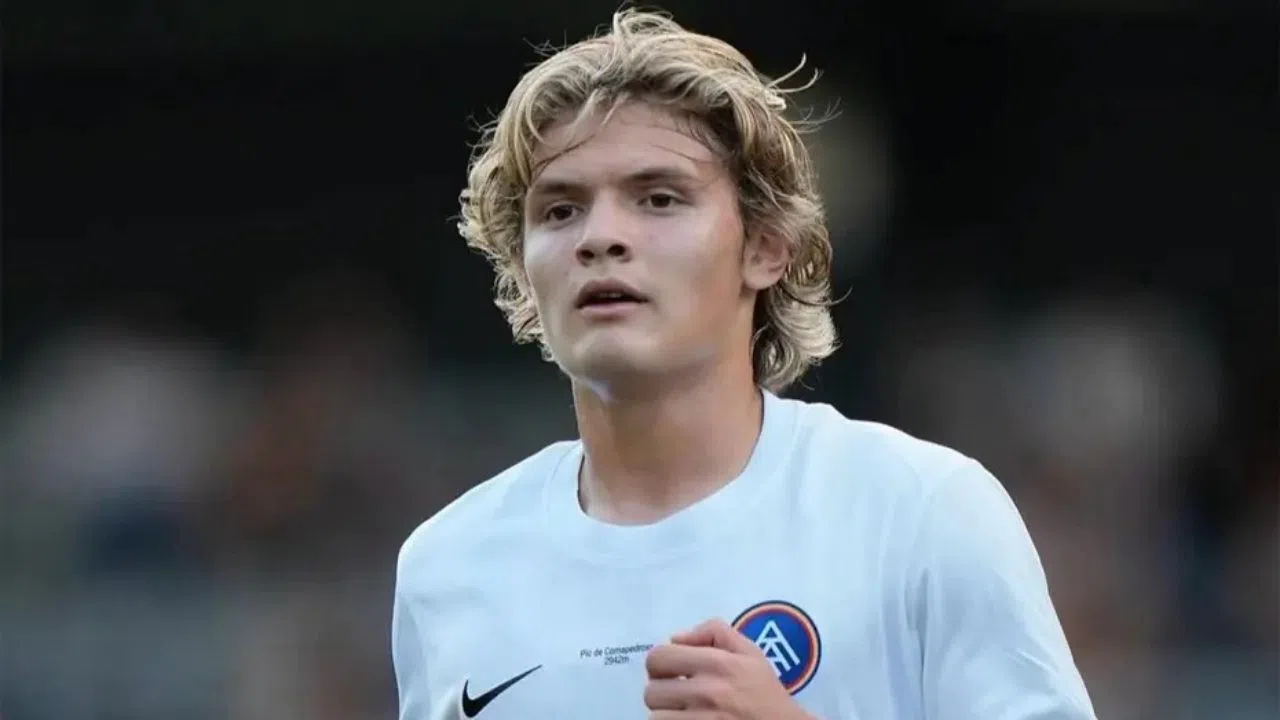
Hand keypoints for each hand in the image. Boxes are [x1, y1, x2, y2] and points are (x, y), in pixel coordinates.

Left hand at [643, 618, 814, 718]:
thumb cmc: (764, 691)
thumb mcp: (749, 651)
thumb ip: (713, 631)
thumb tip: (676, 638)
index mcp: (717, 663)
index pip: (658, 658)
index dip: (660, 664)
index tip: (672, 671)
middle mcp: (707, 692)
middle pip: (651, 691)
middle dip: (662, 692)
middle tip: (678, 694)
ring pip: (656, 716)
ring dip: (666, 714)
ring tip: (683, 711)